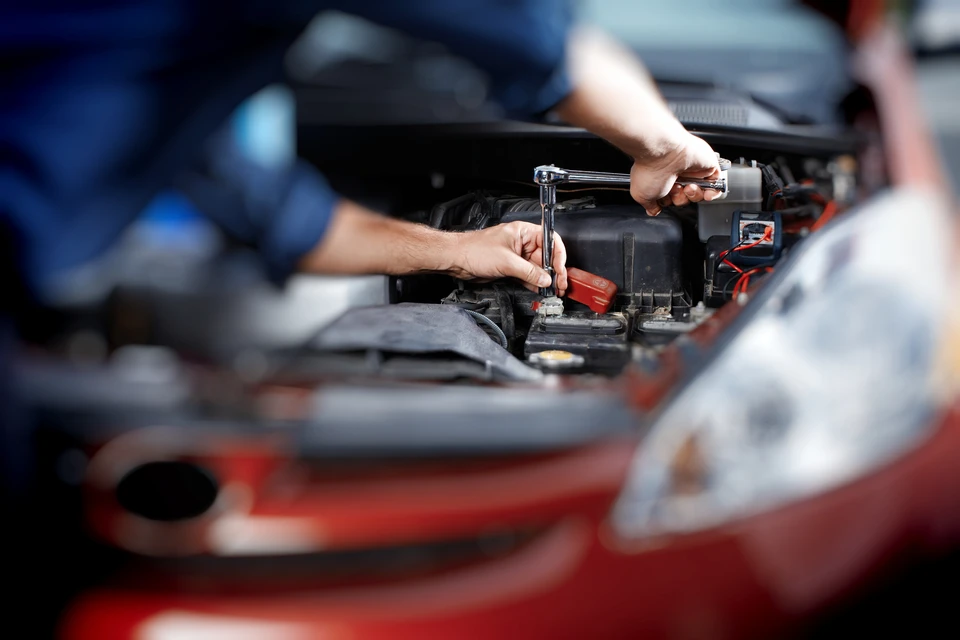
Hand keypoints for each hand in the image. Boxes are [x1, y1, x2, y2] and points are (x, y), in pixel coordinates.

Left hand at [450, 221, 568, 294]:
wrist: (457, 260)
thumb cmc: (474, 250)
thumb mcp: (507, 262)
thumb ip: (529, 272)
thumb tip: (545, 279)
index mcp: (523, 232)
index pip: (550, 240)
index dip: (558, 255)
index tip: (561, 268)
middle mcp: (522, 242)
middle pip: (546, 256)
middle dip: (554, 271)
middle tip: (560, 284)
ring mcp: (517, 256)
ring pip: (538, 268)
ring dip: (545, 280)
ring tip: (553, 290)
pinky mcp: (511, 267)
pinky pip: (528, 275)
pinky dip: (534, 283)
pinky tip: (540, 290)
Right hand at [629, 133, 722, 215]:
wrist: (663, 152)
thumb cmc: (651, 170)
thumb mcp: (642, 196)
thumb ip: (649, 206)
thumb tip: (653, 211)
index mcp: (662, 178)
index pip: (670, 198)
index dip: (669, 203)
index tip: (665, 199)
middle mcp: (677, 173)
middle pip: (685, 197)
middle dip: (680, 199)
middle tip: (674, 190)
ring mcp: (693, 170)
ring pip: (699, 193)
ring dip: (693, 196)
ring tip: (687, 187)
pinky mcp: (707, 166)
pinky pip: (715, 185)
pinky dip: (712, 193)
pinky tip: (705, 194)